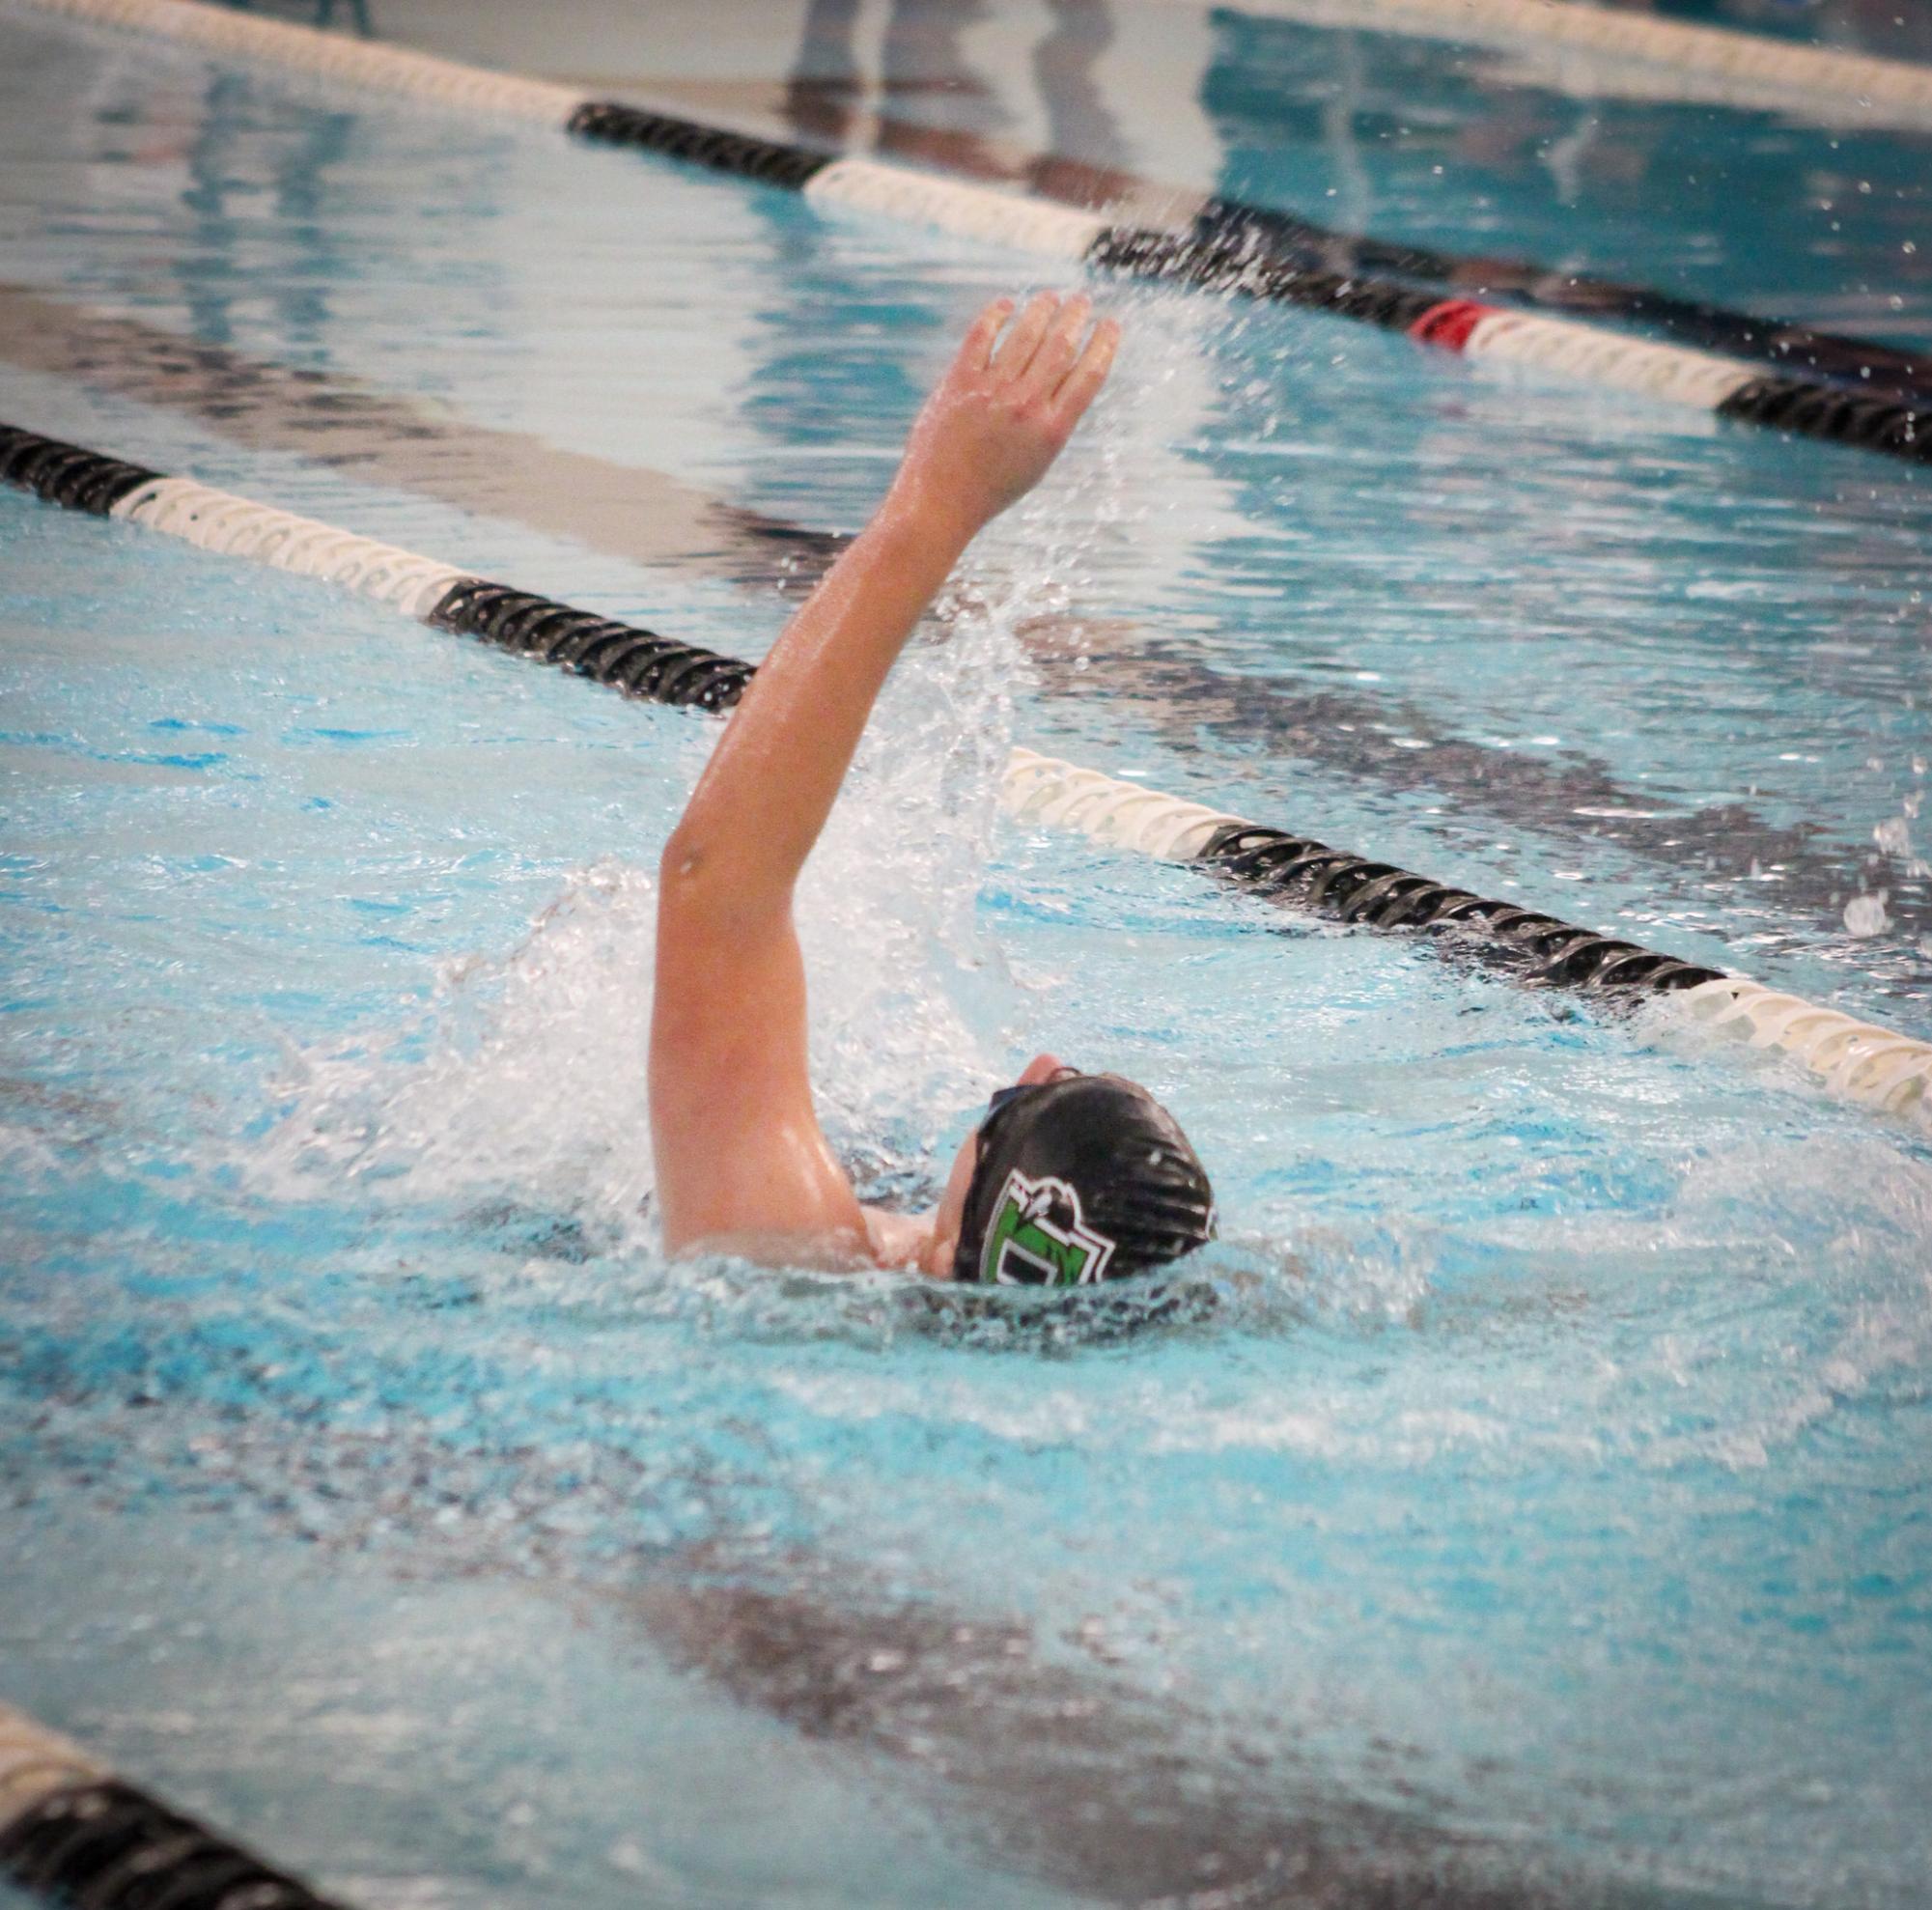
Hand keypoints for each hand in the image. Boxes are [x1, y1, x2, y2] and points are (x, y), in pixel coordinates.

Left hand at [888, 292, 1119, 541]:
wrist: (941, 502)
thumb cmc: (991, 487)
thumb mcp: (1036, 461)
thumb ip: (1052, 420)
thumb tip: (1065, 375)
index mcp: (1052, 430)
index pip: (1089, 374)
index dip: (1104, 343)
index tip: (1111, 324)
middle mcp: (1026, 407)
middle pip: (1060, 346)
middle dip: (1075, 317)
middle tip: (1082, 301)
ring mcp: (992, 392)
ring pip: (1025, 334)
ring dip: (1042, 310)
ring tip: (1050, 298)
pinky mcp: (960, 383)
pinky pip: (982, 336)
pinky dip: (996, 315)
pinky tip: (1006, 304)